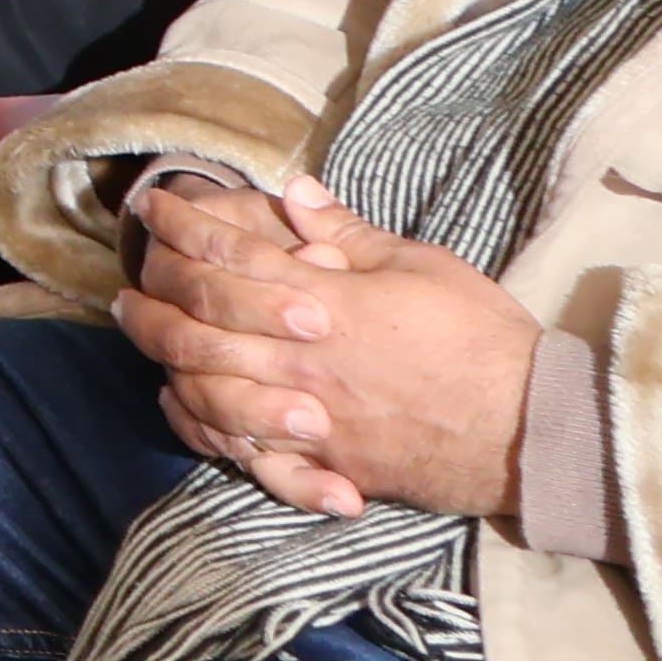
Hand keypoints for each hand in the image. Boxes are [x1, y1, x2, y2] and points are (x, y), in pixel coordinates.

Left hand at [117, 176, 538, 521]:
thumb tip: (296, 194)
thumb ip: (350, 234)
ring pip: (207, 389)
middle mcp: (304, 362)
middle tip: (128, 278)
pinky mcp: (330, 466)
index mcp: (326, 303)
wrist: (533, 429)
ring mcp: (312, 420)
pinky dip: (208, 432)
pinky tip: (186, 411)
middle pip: (198, 323)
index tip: (154, 207)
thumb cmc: (483, 338)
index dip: (182, 225)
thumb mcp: (423, 265)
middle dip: (153, 294)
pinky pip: (247, 454)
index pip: (228, 255)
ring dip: (164, 359)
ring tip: (144, 338)